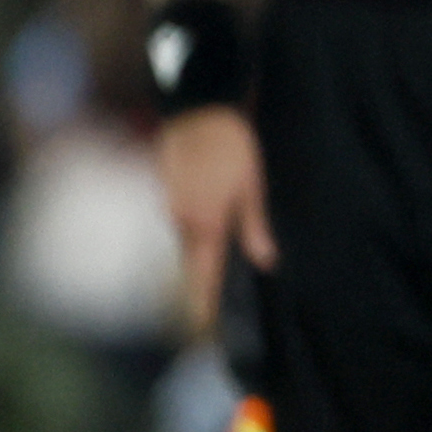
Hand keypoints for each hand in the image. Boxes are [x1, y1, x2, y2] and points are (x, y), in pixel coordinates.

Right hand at [157, 104, 276, 340]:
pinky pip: (180, 218)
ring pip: (185, 237)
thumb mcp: (253, 186)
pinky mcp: (165, 187)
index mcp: (203, 222)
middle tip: (214, 303)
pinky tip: (208, 224)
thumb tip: (265, 262)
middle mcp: (179, 218)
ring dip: (200, 250)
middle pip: (191, 258)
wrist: (200, 107)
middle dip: (202, 278)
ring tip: (216, 266)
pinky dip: (194, 227)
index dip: (204, 299)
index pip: (203, 272)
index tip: (205, 325)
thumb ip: (255, 226)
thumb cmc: (233, 145)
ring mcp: (168, 202)